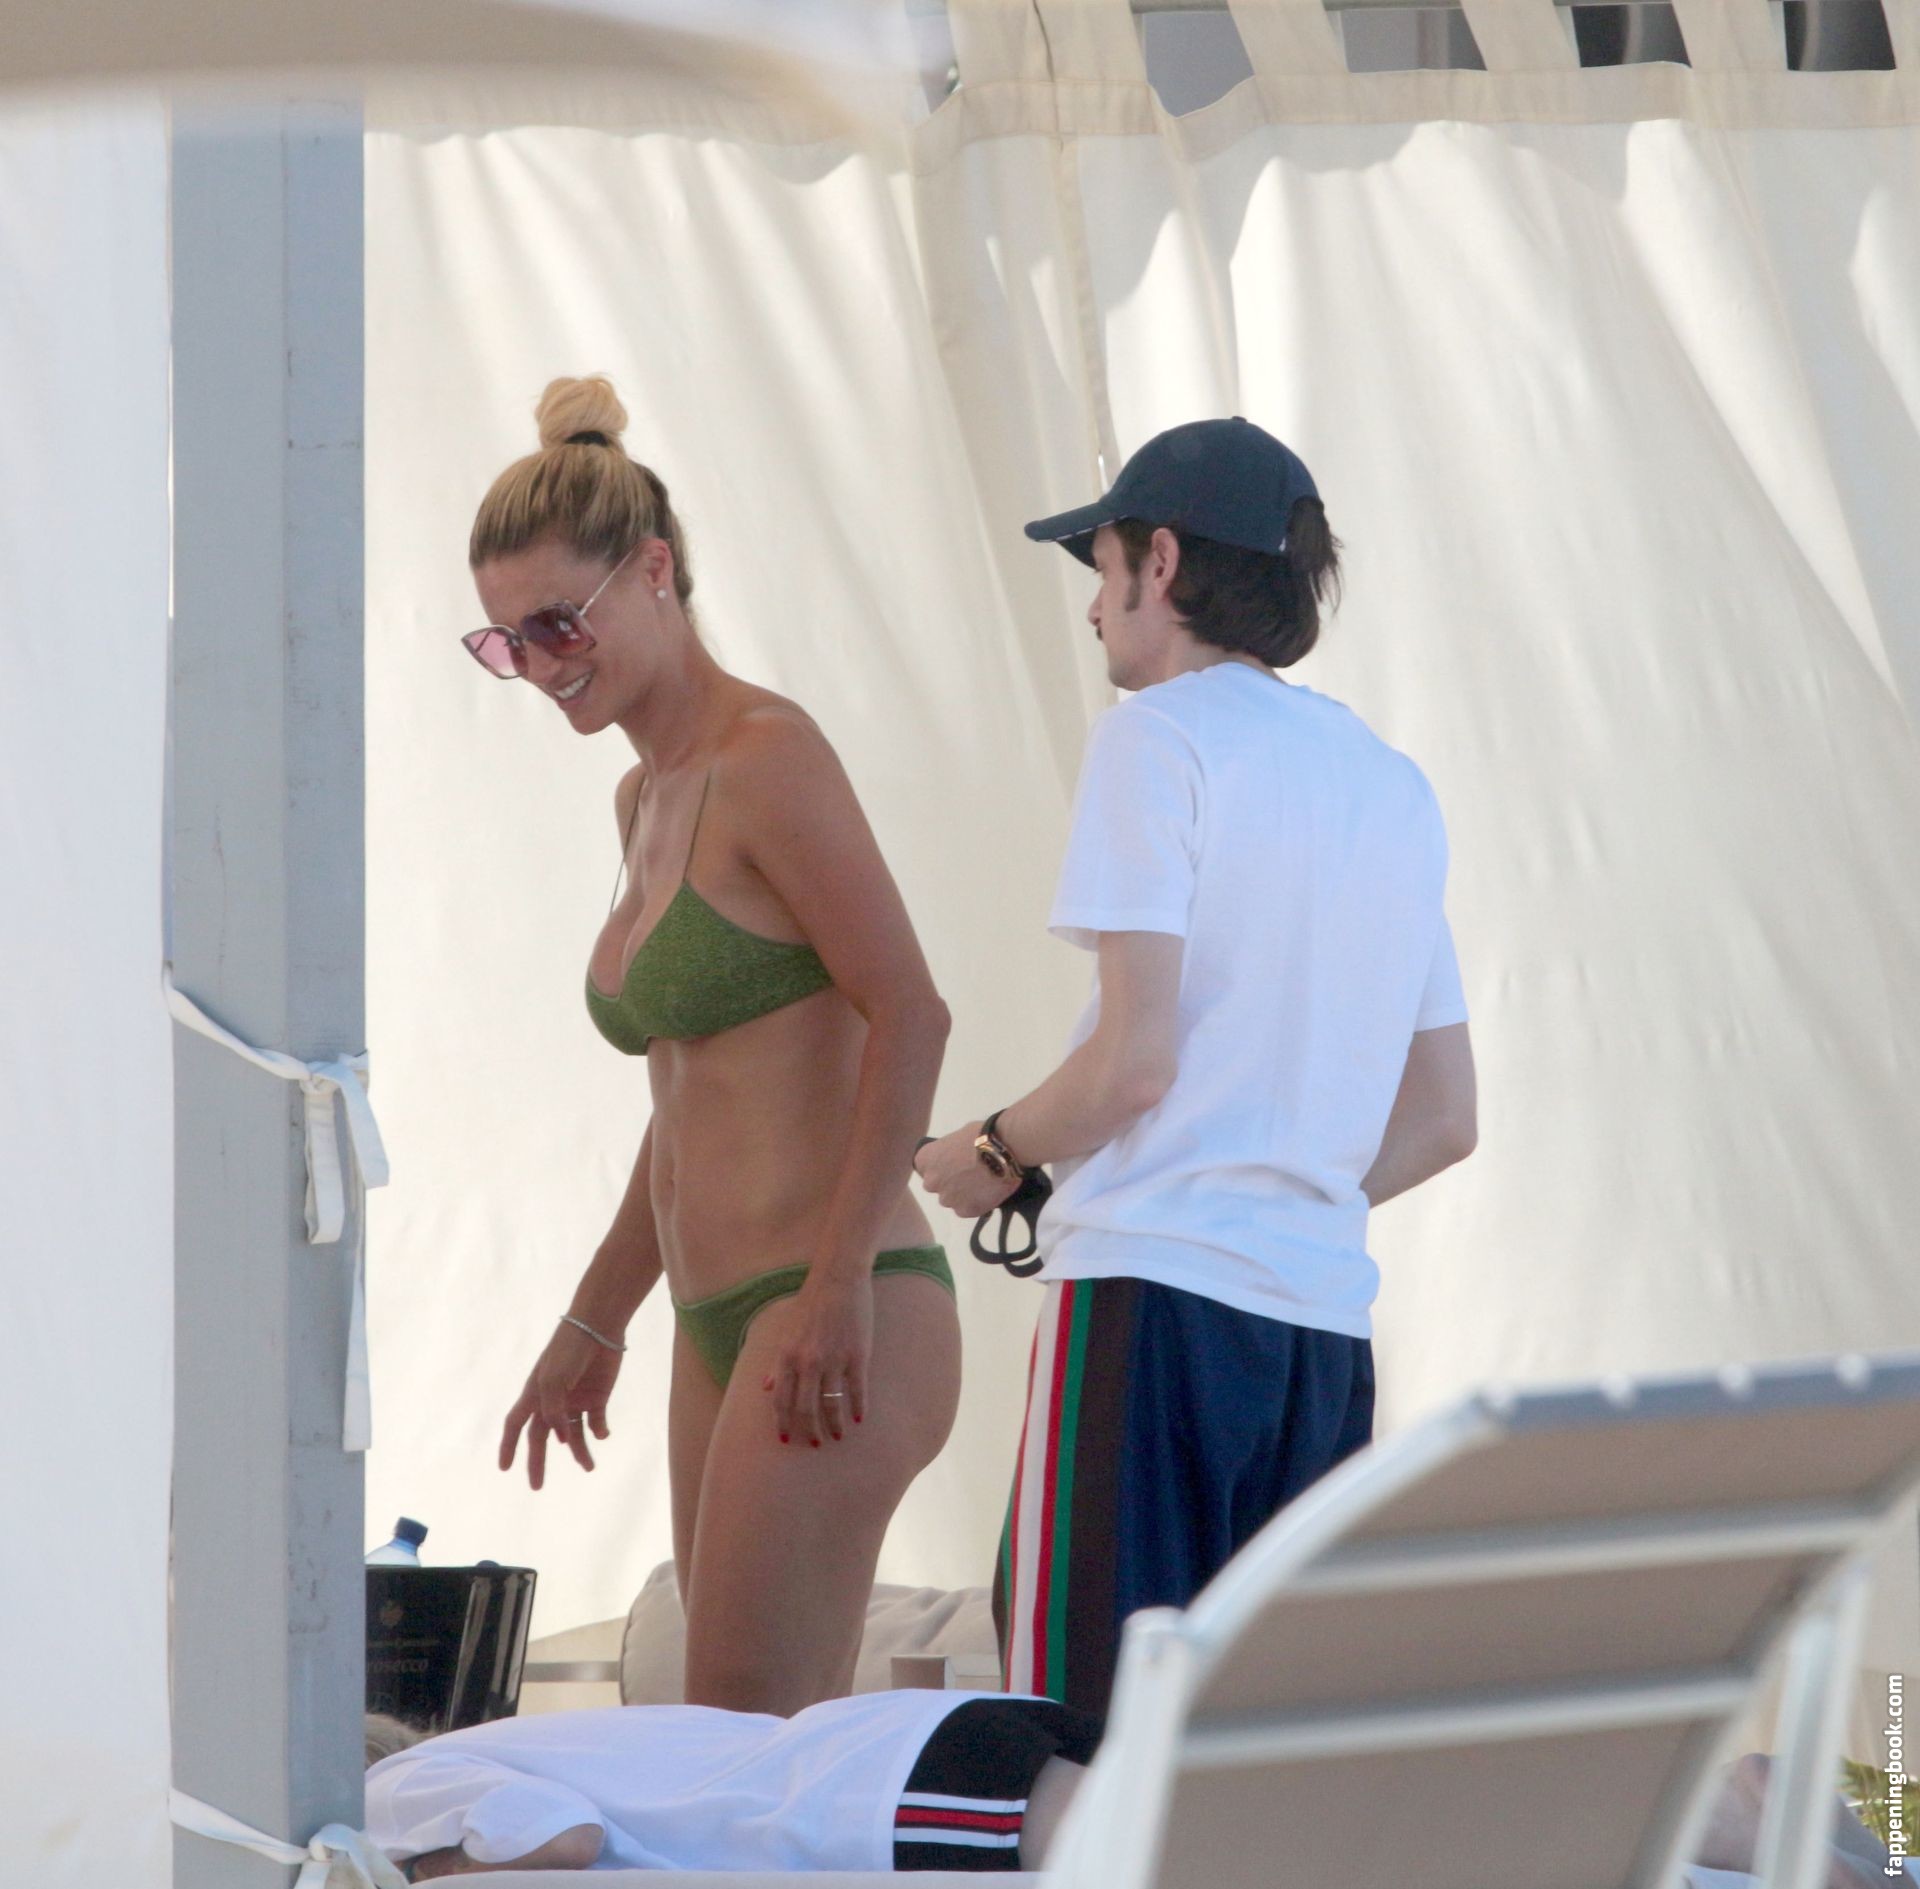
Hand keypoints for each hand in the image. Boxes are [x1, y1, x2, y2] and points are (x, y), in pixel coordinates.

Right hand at [498, 1320, 621, 1490]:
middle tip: (536, 1486)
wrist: (599, 1327)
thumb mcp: (553, 1380)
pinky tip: (602, 1433)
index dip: (508, 1446)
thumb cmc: (569, 1350)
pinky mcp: (598, 1397)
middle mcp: (553, 1401)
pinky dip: (599, 1431)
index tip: (504, 1468)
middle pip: (542, 1437)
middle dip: (538, 1461)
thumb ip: (553, 1411)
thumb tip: (560, 1439)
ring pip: (573, 1435)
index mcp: (535, 1395)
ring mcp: (576, 1400)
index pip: (516, 1425)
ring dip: (579, 1451)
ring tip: (589, 1467)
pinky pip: (596, 1422)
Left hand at [763, 1271, 871, 1446]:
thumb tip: (767, 1387)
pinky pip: (857, 1390)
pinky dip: (857, 1408)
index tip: (787, 1440)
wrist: (838, 1279)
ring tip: (837, 1436)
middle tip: (815, 1443)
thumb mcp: (786, 1331)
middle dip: (810, 1431)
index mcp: (787, 1356)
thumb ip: (777, 1362)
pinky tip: (858, 1419)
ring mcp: (834, 1360)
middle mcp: (808, 1362)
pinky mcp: (857, 1355)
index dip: (783, 1423)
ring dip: (834, 1425)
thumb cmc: (810, 1304)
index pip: (781, 1400)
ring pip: (831, 1404)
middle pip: (805, 1408)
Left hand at [914, 1122, 1021, 1219]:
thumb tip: (958, 1156)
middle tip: (968, 1175)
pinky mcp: (964, 1211)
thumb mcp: (959, 1136)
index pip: (924, 1166)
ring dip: (962, 1195)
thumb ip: (951, 1151)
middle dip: (949, 1182)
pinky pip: (967, 1210)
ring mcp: (947, 1199)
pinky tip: (988, 1193)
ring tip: (982, 1184)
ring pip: (952, 1200)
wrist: (1003, 1153)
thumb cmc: (982, 1136)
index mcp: (925, 1159)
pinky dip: (975, 1204)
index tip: (952, 1164)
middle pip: (937, 1185)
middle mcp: (931, 1182)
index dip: (940, 1165)